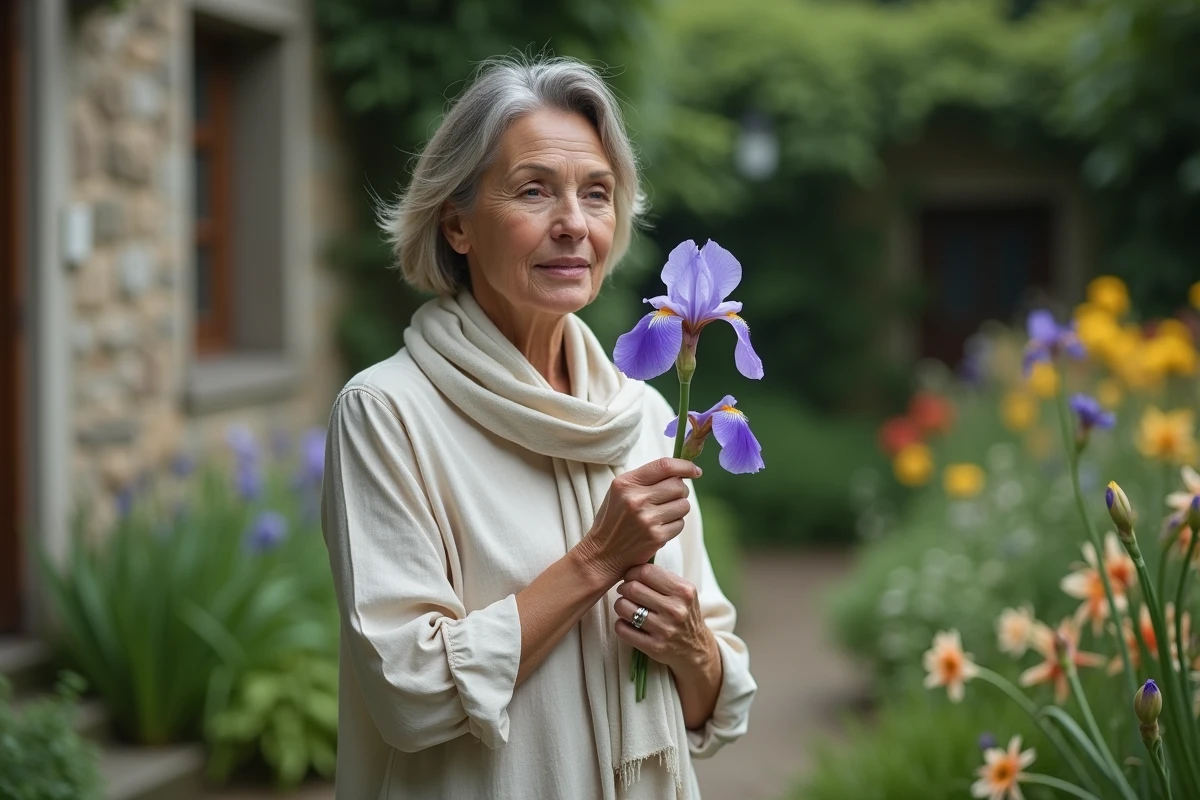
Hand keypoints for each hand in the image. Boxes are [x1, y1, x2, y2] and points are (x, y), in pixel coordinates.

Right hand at [576, 458, 700, 585]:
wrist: (602, 553)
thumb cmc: (614, 519)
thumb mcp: (620, 492)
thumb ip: (646, 479)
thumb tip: (681, 473)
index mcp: (626, 483)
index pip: (664, 466)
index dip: (685, 466)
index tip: (695, 470)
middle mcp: (636, 499)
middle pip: (678, 485)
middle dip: (681, 491)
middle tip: (672, 497)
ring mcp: (647, 519)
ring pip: (683, 505)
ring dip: (678, 509)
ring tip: (663, 514)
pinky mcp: (656, 537)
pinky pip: (680, 524)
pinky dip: (675, 525)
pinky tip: (660, 528)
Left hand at [613, 562, 717, 675]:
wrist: (696, 649)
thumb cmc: (684, 614)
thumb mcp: (683, 592)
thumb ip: (661, 578)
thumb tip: (631, 566)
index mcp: (683, 591)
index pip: (646, 572)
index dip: (632, 572)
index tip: (630, 577)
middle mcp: (676, 610)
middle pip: (632, 588)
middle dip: (623, 588)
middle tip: (625, 591)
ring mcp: (665, 630)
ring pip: (624, 607)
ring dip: (620, 605)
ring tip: (626, 607)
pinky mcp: (654, 647)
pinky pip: (622, 629)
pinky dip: (620, 624)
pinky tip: (628, 623)